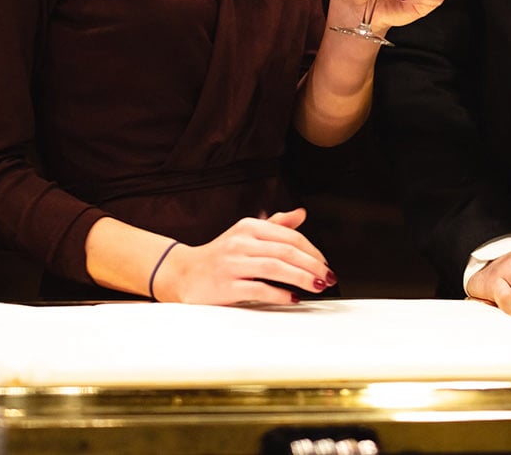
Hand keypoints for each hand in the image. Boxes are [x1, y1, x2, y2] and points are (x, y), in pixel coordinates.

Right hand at [153, 208, 334, 304]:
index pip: (289, 235)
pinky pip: (258, 288)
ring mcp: (232, 264)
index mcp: (248, 226)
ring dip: (301, 277)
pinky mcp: (225, 286)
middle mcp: (240, 241)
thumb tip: (301, 213)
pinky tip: (292, 298)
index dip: (312, 250)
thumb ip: (275, 225)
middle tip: (328, 277)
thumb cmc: (219, 256)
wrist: (183, 274)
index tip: (325, 263)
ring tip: (317, 286)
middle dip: (312, 265)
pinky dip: (279, 294)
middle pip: (286, 250)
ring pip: (275, 267)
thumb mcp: (245, 234)